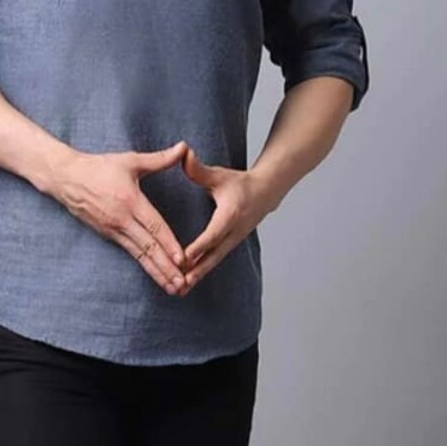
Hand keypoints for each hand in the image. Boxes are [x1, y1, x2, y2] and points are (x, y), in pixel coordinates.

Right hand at [54, 140, 190, 295]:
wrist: (65, 178)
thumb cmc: (98, 167)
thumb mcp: (130, 161)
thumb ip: (160, 159)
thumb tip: (184, 148)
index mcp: (130, 201)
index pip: (154, 226)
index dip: (168, 243)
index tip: (182, 259)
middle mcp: (122, 220)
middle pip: (148, 247)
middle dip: (166, 267)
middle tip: (182, 283)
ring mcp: (114, 230)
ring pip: (140, 255)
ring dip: (157, 272)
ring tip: (172, 287)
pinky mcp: (109, 235)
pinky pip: (131, 253)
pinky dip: (145, 266)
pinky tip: (156, 276)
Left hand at [180, 147, 271, 290]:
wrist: (267, 192)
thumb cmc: (240, 183)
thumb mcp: (220, 174)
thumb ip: (198, 169)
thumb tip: (183, 154)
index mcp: (230, 214)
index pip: (213, 233)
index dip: (198, 247)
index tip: (183, 258)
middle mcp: (234, 231)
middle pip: (213, 255)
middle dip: (196, 270)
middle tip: (180, 283)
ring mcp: (234, 240)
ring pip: (214, 262)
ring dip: (198, 276)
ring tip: (180, 291)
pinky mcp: (231, 245)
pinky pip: (215, 261)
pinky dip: (202, 273)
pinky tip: (188, 284)